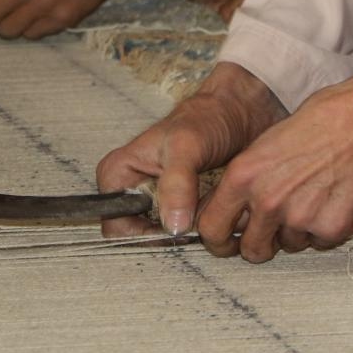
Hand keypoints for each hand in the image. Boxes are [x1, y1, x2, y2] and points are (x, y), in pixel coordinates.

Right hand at [96, 63, 285, 236]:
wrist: (238, 115)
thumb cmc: (206, 120)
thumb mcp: (187, 147)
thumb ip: (176, 184)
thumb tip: (173, 226)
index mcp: (117, 174)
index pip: (114, 221)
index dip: (141, 232)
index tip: (174, 228)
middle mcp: (131, 190)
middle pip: (137, 234)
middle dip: (168, 235)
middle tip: (196, 223)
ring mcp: (155, 200)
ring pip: (163, 237)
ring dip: (188, 234)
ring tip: (210, 212)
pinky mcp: (178, 207)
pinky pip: (184, 232)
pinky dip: (201, 229)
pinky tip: (216, 213)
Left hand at [197, 75, 352, 261]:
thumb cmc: (321, 120)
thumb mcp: (267, 144)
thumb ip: (248, 180)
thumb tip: (234, 210)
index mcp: (242, 175)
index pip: (211, 228)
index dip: (218, 240)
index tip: (227, 240)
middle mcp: (266, 199)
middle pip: (251, 250)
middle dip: (262, 245)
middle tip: (276, 232)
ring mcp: (299, 216)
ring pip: (291, 245)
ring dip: (300, 232)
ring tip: (316, 197)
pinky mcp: (332, 226)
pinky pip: (322, 243)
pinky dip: (330, 229)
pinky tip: (338, 200)